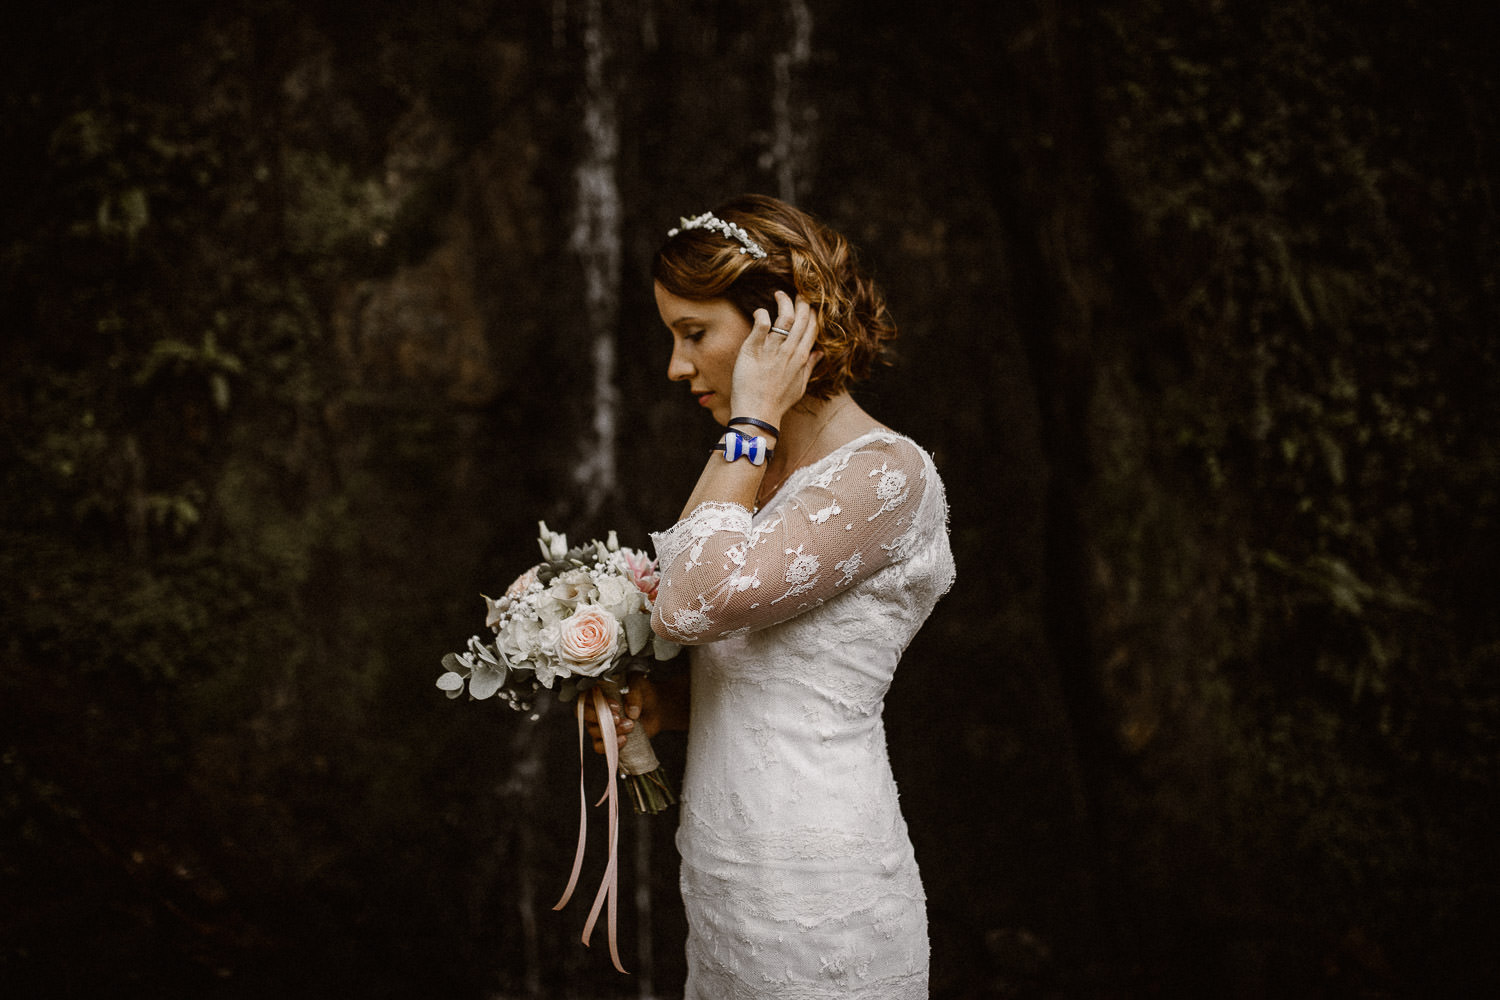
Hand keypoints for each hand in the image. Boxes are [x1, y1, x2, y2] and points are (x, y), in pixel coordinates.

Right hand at [584, 675, 660, 753]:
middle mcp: (596, 708)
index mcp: (599, 691)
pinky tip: (624, 739)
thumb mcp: (640, 686)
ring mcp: (601, 724)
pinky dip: (610, 745)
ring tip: (630, 726)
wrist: (656, 708)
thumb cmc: (644, 692)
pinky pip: (599, 746)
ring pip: (593, 731)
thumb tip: (631, 712)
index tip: (617, 706)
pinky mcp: (608, 738)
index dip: (599, 703)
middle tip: (619, 719)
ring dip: (611, 731)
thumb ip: (634, 695)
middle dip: (601, 718)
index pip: (587, 697)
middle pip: (584, 715)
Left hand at [729, 290, 820, 424]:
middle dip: (802, 301)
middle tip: (797, 293)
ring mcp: (772, 349)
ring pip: (785, 317)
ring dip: (784, 301)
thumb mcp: (800, 386)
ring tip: (779, 293)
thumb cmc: (778, 403)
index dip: (812, 312)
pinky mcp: (753, 349)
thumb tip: (819, 353)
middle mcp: (789, 351)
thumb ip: (810, 367)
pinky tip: (760, 311)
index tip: (808, 304)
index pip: (812, 328)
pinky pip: (761, 324)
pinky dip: (762, 314)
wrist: (757, 414)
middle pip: (801, 318)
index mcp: (802, 358)